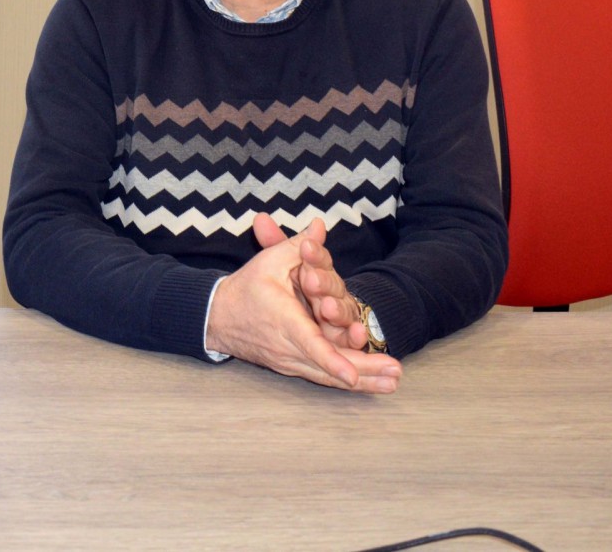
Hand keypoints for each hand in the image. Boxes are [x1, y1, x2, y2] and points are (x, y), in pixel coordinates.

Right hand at [206, 213, 400, 393]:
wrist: (216, 318)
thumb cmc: (246, 288)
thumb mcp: (269, 261)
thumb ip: (297, 245)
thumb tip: (320, 226)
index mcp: (283, 321)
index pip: (310, 344)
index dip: (332, 361)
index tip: (352, 376)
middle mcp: (287, 347)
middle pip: (328, 367)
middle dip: (364, 373)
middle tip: (395, 375)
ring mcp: (289, 361)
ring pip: (328, 376)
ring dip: (363, 382)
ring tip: (392, 384)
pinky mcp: (292, 366)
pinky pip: (322, 376)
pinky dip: (346, 381)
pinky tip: (371, 384)